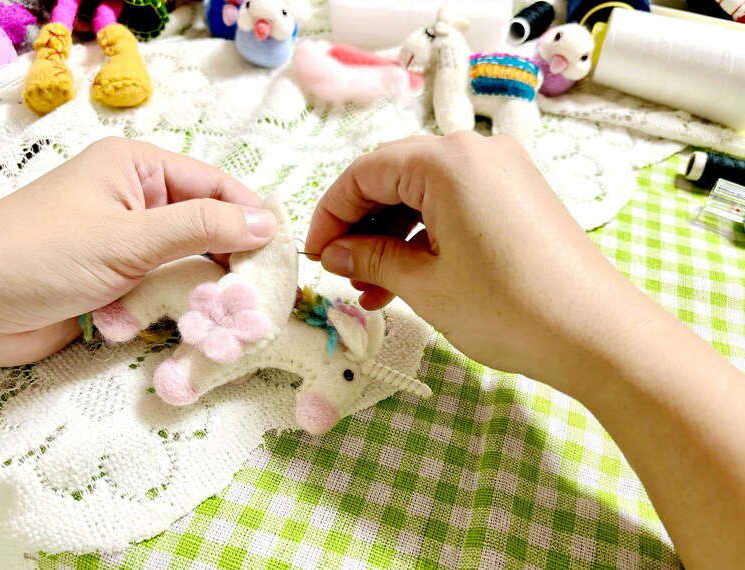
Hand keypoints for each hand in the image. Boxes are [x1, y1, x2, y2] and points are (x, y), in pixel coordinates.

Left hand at [0, 137, 275, 366]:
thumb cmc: (43, 256)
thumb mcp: (129, 237)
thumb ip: (201, 228)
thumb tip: (267, 224)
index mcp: (139, 168)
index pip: (216, 185)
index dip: (253, 216)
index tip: (286, 252)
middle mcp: (140, 201)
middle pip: (209, 224)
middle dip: (237, 256)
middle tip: (271, 290)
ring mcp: (132, 244)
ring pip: (193, 261)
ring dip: (214, 285)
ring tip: (247, 312)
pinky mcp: (124, 282)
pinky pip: (170, 289)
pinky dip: (189, 305)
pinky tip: (210, 322)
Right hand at [307, 132, 744, 567]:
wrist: (598, 334)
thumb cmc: (505, 306)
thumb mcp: (424, 284)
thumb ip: (369, 258)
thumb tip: (332, 252)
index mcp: (446, 159)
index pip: (364, 172)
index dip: (330, 214)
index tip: (315, 256)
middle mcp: (476, 151)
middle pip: (395, 179)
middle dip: (361, 227)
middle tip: (342, 274)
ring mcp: (503, 172)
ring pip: (425, 196)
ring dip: (392, 239)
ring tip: (372, 290)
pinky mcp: (520, 197)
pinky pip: (456, 206)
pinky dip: (427, 238)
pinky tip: (410, 279)